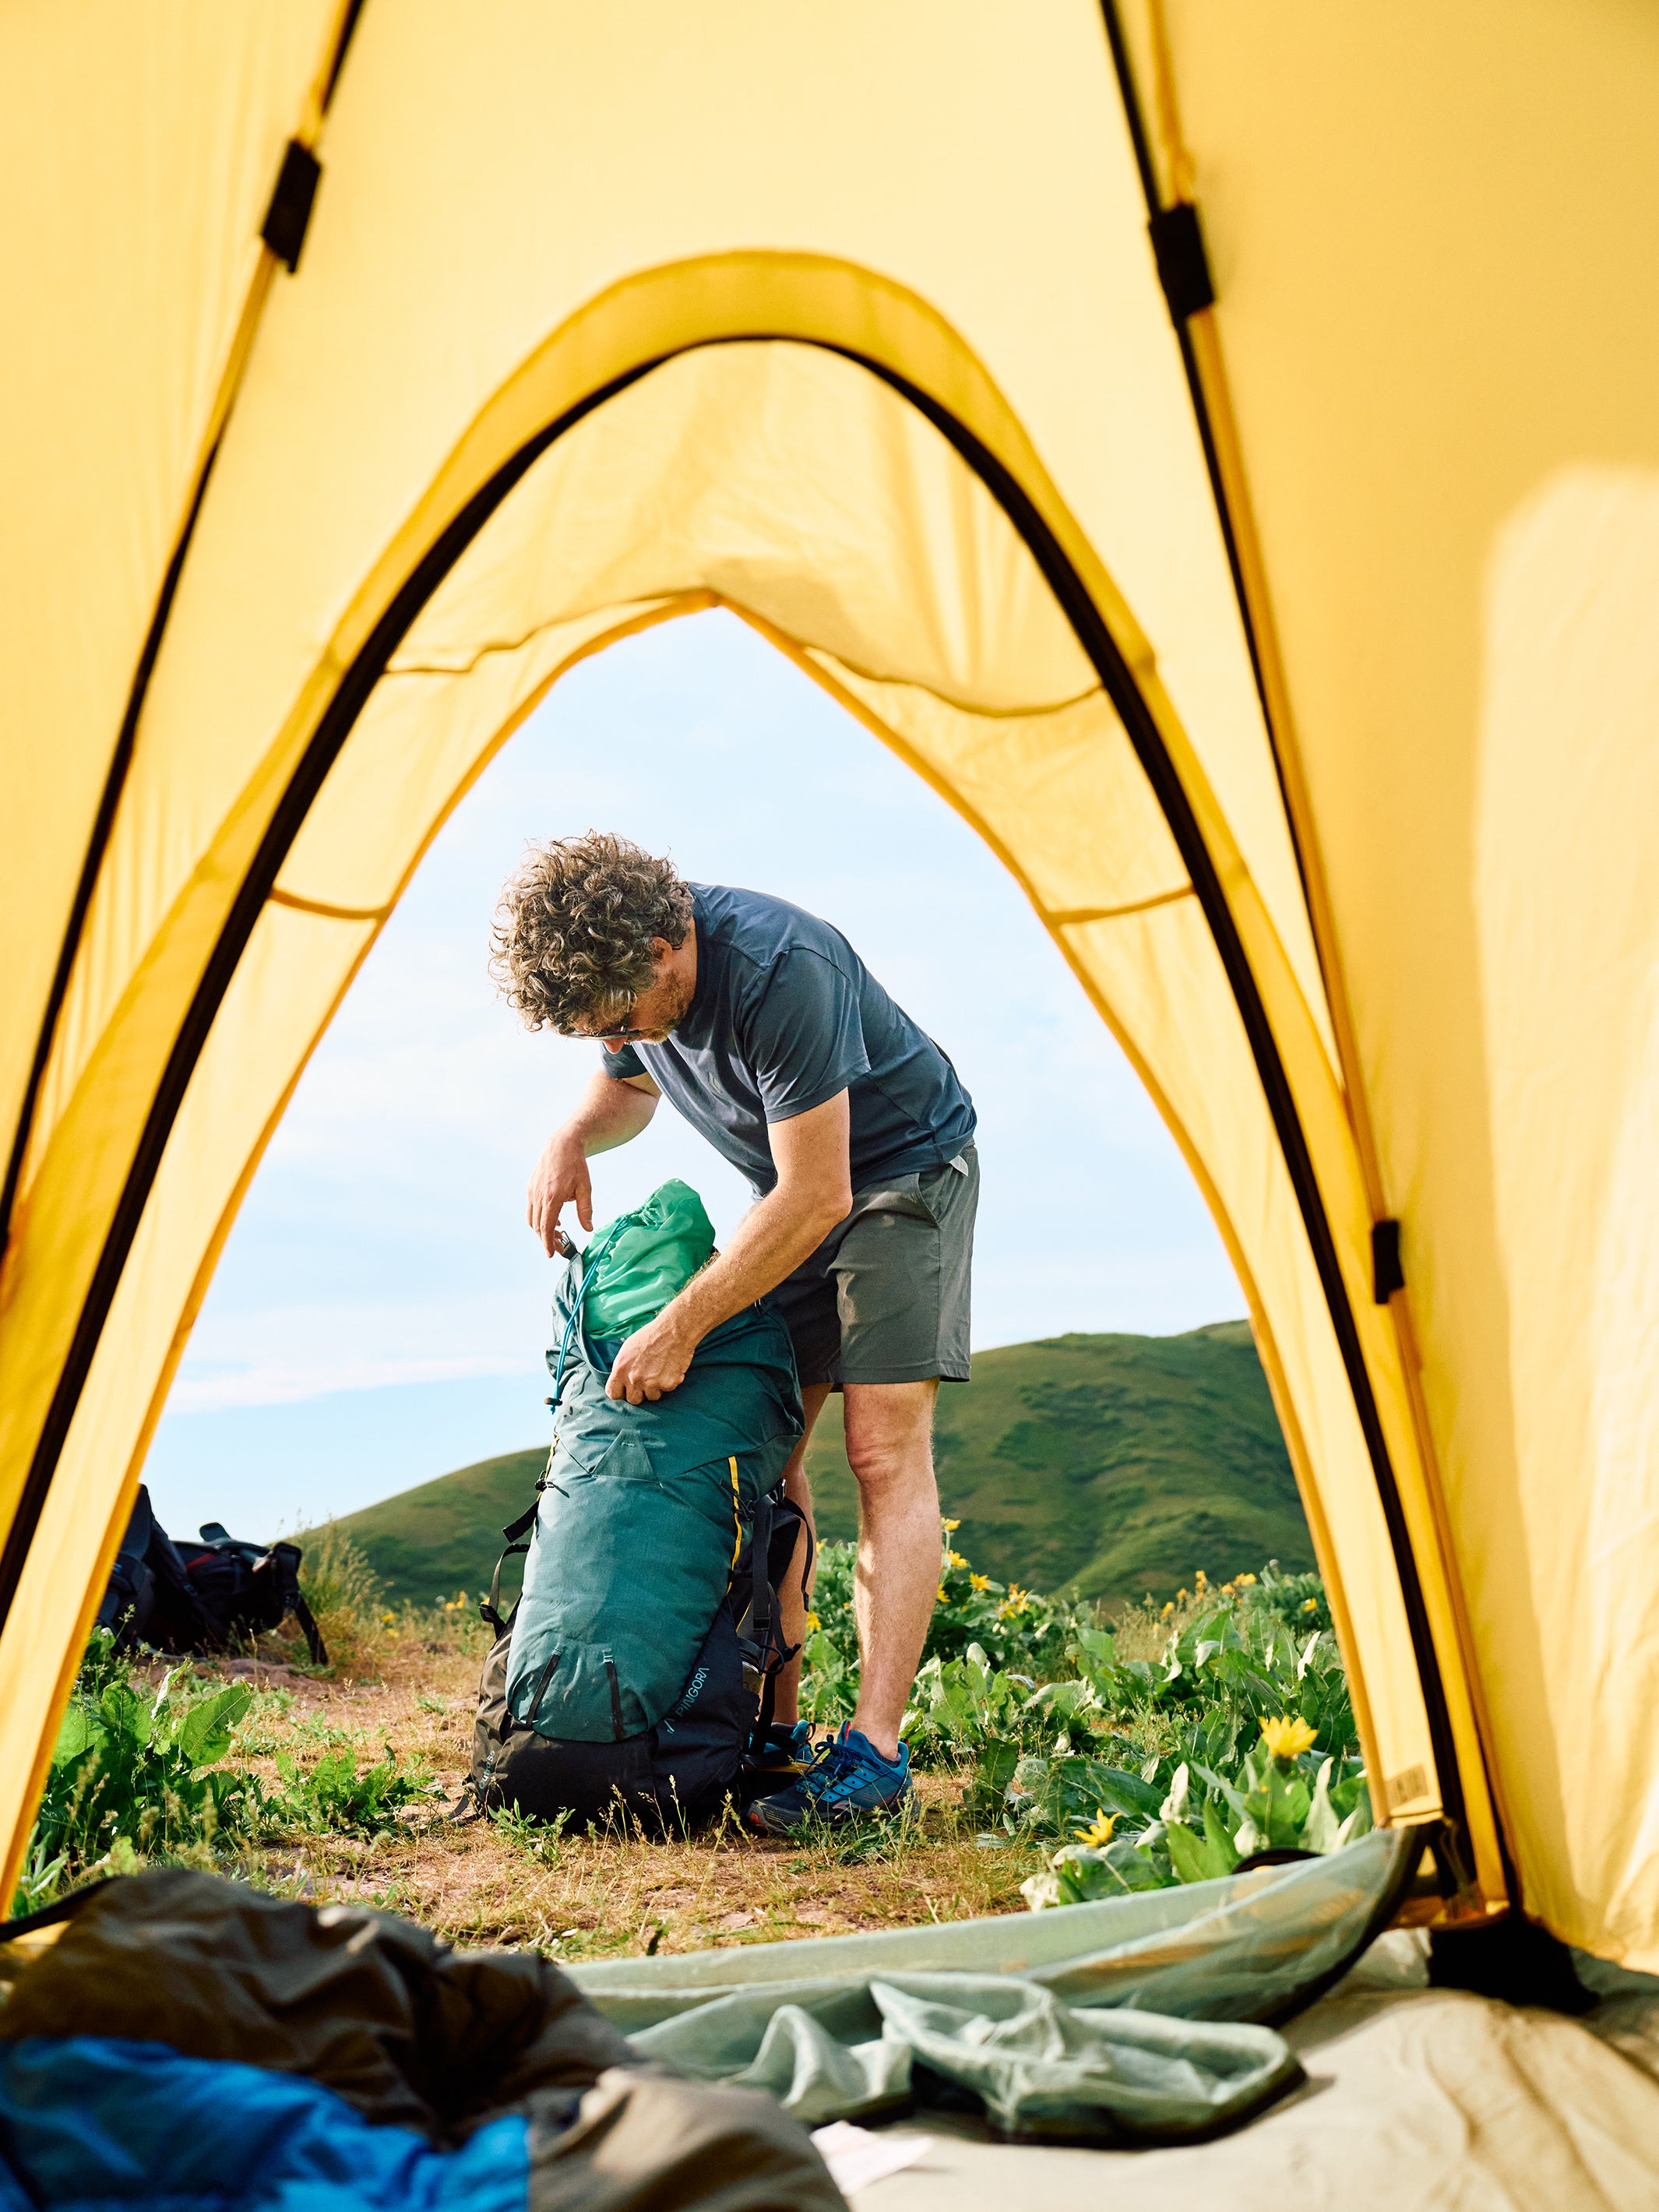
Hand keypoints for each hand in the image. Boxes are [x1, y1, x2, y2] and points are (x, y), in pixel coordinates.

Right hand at [527, 1133, 591, 1256]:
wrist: (562, 1144)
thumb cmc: (576, 1165)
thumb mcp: (585, 1188)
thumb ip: (585, 1210)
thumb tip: (588, 1229)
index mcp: (552, 1197)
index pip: (545, 1227)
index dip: (547, 1243)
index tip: (552, 1254)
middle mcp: (538, 1195)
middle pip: (537, 1226)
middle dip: (547, 1239)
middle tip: (560, 1246)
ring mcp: (532, 1191)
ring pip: (532, 1219)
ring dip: (542, 1230)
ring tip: (557, 1233)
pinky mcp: (530, 1187)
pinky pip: (531, 1209)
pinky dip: (539, 1218)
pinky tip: (553, 1219)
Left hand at [606, 1311, 696, 1403]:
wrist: (674, 1330)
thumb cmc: (651, 1336)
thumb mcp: (628, 1349)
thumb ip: (622, 1368)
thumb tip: (620, 1380)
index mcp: (621, 1369)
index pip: (613, 1394)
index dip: (621, 1392)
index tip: (627, 1389)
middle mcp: (634, 1379)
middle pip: (633, 1400)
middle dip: (640, 1392)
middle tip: (647, 1380)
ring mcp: (651, 1383)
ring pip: (651, 1397)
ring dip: (655, 1388)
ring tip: (660, 1371)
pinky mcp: (667, 1384)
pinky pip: (666, 1391)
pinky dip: (669, 1382)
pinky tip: (669, 1368)